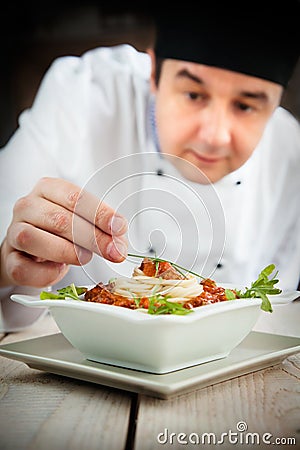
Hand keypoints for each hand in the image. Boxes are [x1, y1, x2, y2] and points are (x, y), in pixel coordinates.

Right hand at [0, 177, 127, 286]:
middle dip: (92, 238)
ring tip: (85, 258)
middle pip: (60, 219)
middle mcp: (28, 206)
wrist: (30, 249)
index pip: (76, 197)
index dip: (100, 214)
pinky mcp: (9, 258)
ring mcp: (15, 232)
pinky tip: (60, 270)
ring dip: (66, 252)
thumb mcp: (82, 221)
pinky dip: (46, 273)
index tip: (119, 228)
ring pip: (34, 239)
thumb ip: (103, 228)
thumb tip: (119, 241)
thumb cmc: (58, 231)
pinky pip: (24, 268)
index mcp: (48, 189)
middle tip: (112, 252)